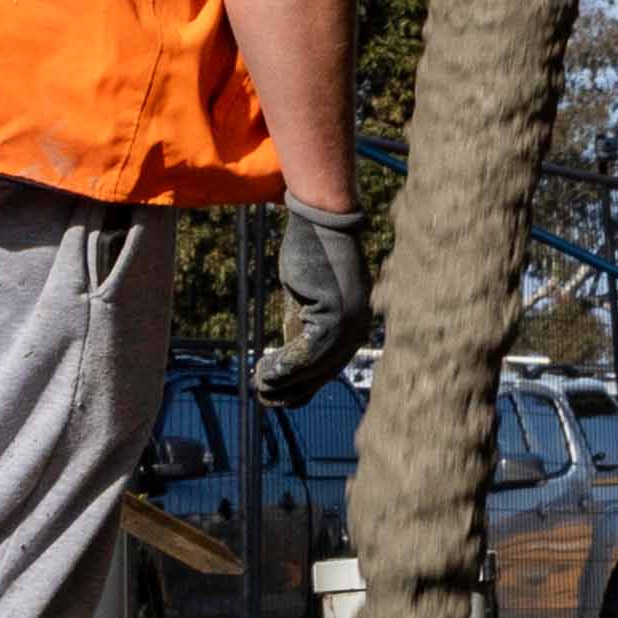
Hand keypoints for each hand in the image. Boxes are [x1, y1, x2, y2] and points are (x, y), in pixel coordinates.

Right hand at [260, 198, 373, 402]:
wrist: (320, 222)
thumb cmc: (311, 254)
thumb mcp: (304, 300)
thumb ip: (302, 328)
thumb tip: (287, 363)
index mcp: (355, 326)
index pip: (329, 368)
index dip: (301, 385)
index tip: (277, 395)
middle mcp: (359, 328)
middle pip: (322, 373)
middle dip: (290, 389)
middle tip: (263, 394)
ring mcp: (351, 323)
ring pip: (314, 367)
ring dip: (283, 380)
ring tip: (259, 382)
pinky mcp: (337, 315)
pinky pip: (309, 351)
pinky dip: (286, 365)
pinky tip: (266, 370)